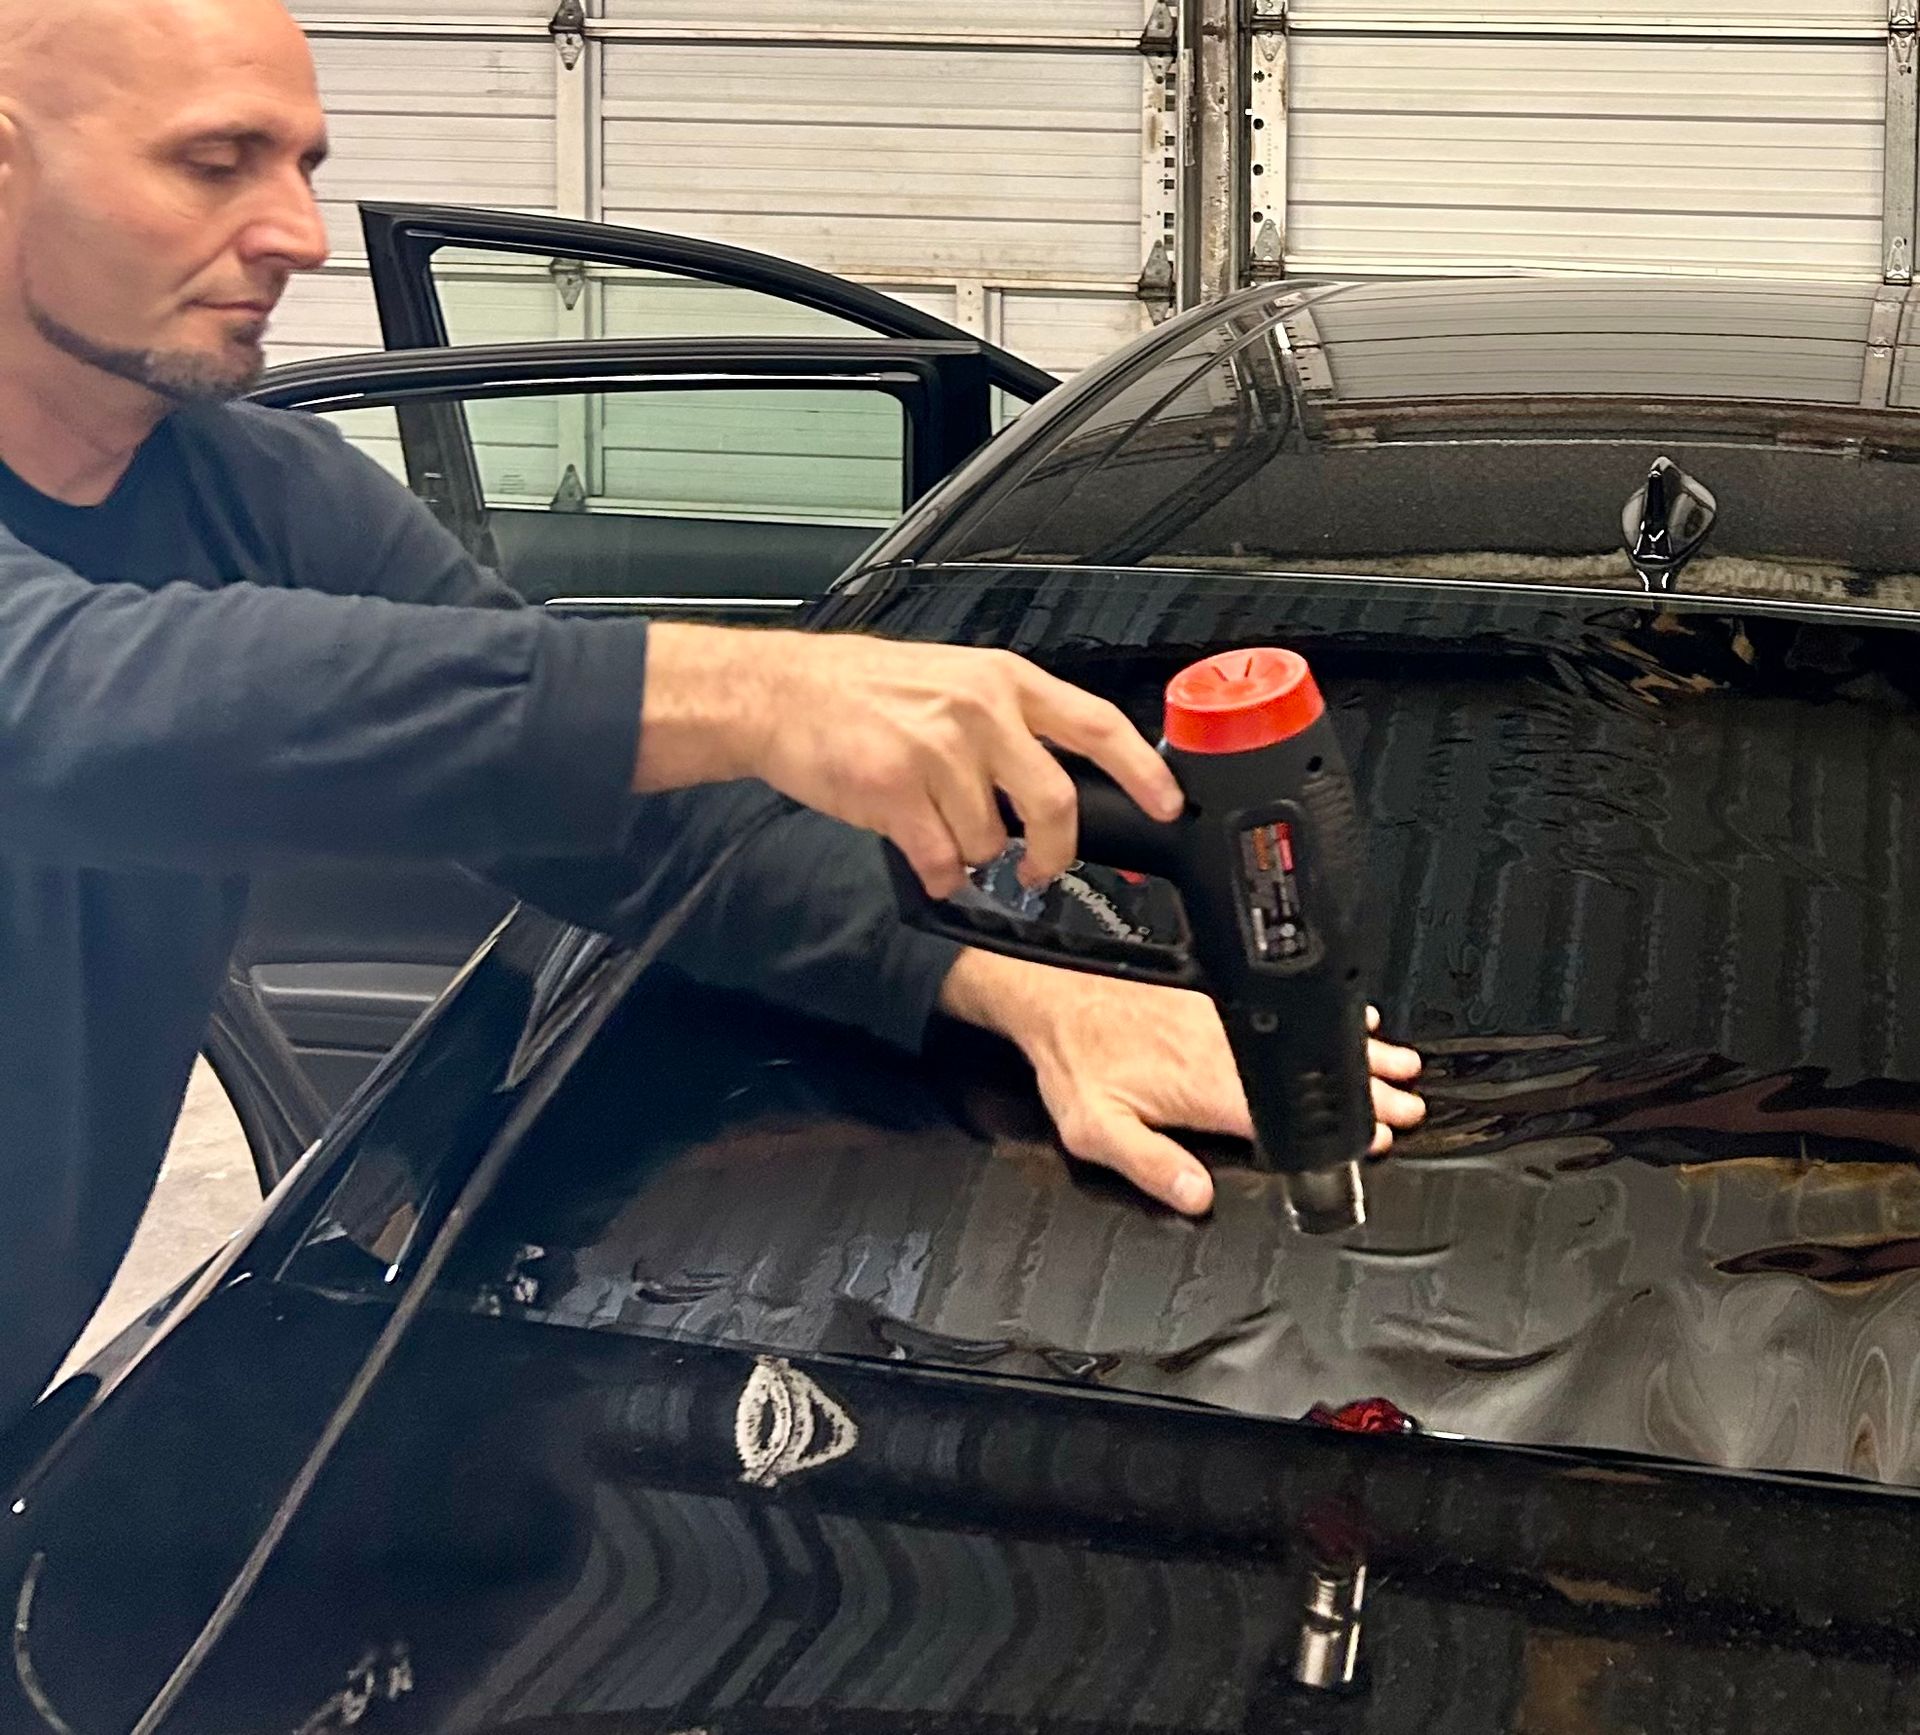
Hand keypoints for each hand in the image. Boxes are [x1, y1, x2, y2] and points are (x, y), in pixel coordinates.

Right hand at [633, 624, 1181, 896]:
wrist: (779, 694)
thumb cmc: (863, 691)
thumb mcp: (952, 681)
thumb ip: (1009, 725)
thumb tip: (1056, 785)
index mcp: (1002, 680)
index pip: (1095, 724)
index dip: (1141, 770)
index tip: (1166, 804)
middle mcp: (978, 710)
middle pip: (1054, 802)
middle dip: (1053, 852)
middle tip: (1038, 868)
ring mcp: (936, 749)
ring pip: (989, 840)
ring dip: (969, 854)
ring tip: (935, 828)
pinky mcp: (894, 789)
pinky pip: (940, 860)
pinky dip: (936, 872)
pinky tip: (916, 848)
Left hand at [938, 949, 1425, 1213]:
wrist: (1050, 997)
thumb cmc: (1073, 1062)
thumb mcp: (1095, 1129)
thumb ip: (1149, 1164)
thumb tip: (1197, 1197)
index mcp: (1202, 1084)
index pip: (1285, 1114)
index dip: (1337, 1126)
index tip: (1380, 1133)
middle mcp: (1220, 1047)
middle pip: (1309, 1073)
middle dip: (1366, 1088)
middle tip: (1412, 1102)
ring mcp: (1222, 1019)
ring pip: (1305, 1038)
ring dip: (1357, 1051)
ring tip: (1402, 1061)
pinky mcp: (1216, 999)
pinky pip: (1284, 1010)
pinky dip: (1325, 1017)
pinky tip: (1352, 1017)